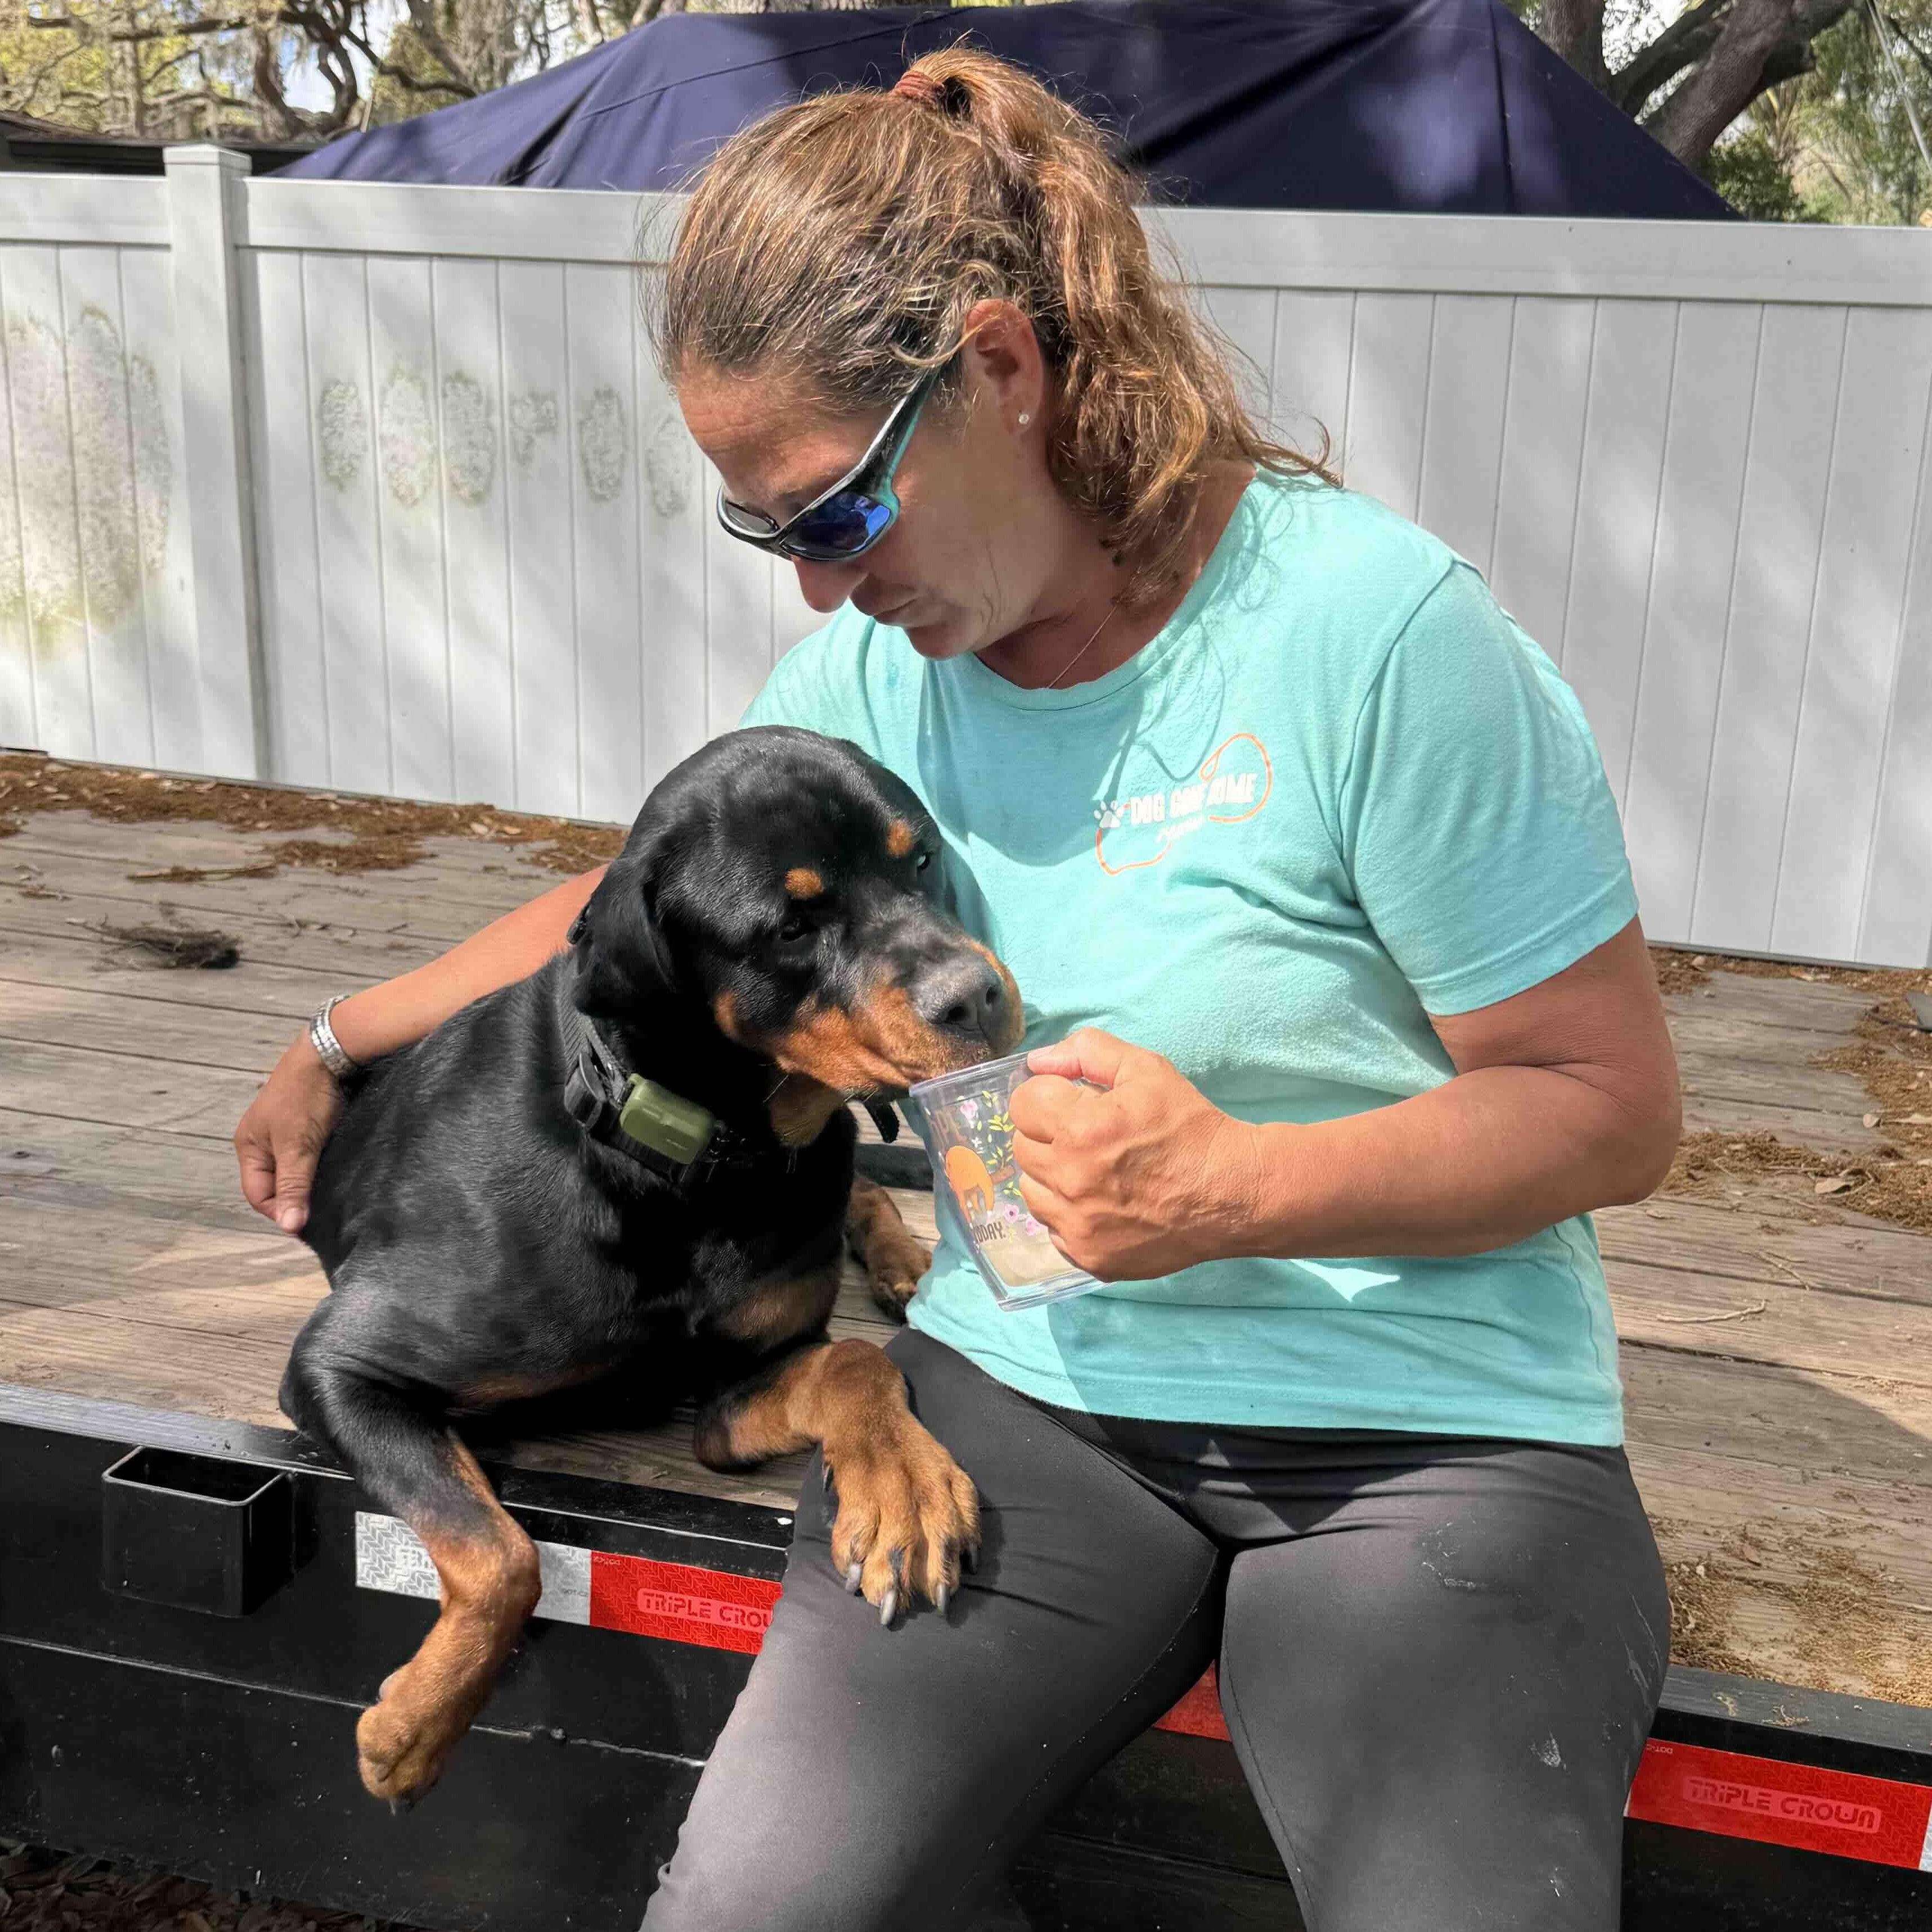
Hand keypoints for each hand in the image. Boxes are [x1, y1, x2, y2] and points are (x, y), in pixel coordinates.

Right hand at [235, 1031, 344, 1233]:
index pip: (257, 1195)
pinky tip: (339, 1170)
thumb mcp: (297, 1145)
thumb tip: (288, 1226)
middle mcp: (263, 1141)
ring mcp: (285, 1131)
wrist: (330, 1052)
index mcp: (249, 1146)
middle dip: (295, 1197)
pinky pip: (311, 1155)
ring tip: (333, 1193)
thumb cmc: (306, 1096)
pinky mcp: (308, 1124)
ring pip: (295, 1170)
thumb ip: (292, 1185)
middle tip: (323, 1211)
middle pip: (275, 1183)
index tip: (307, 1224)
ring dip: (311, 1182)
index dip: (279, 1211)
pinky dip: (322, 1165)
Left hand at [1008, 1029, 1262, 1280]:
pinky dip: (1069, 1214)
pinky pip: (1053, 1229)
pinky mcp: (1088, 1257)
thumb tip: (1038, 1062)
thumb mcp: (1146, 1069)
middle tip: (1088, 1134)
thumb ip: (1087, 1051)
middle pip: (1023, 1146)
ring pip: (1032, 1190)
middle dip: (1049, 1132)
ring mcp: (1077, 1225)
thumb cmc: (1189, 1126)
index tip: (1074, 1101)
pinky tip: (1102, 1203)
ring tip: (1092, 1169)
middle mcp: (1070, 1180)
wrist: (1232, 1192)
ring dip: (1052, 1175)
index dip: (1048, 1096)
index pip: (1023, 1104)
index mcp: (1079, 1128)